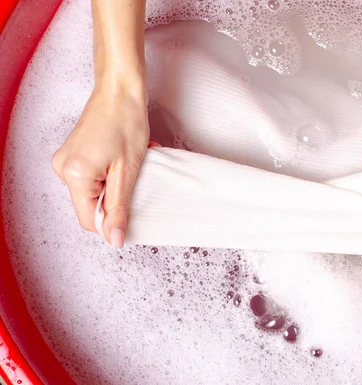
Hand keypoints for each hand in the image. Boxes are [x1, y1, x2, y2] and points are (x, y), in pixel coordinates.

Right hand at [52, 82, 148, 246]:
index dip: (112, 222)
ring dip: (117, 185)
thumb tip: (115, 238)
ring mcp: (67, 160)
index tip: (133, 210)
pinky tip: (125, 160)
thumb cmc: (126, 121)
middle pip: (91, 205)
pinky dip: (111, 174)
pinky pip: (93, 177)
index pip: (89, 220)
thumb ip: (120, 208)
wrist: (120, 89)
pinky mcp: (74, 154)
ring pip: (95, 191)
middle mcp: (63, 168)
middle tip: (136, 179)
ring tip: (132, 165)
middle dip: (118, 199)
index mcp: (74, 175)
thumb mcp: (128, 171)